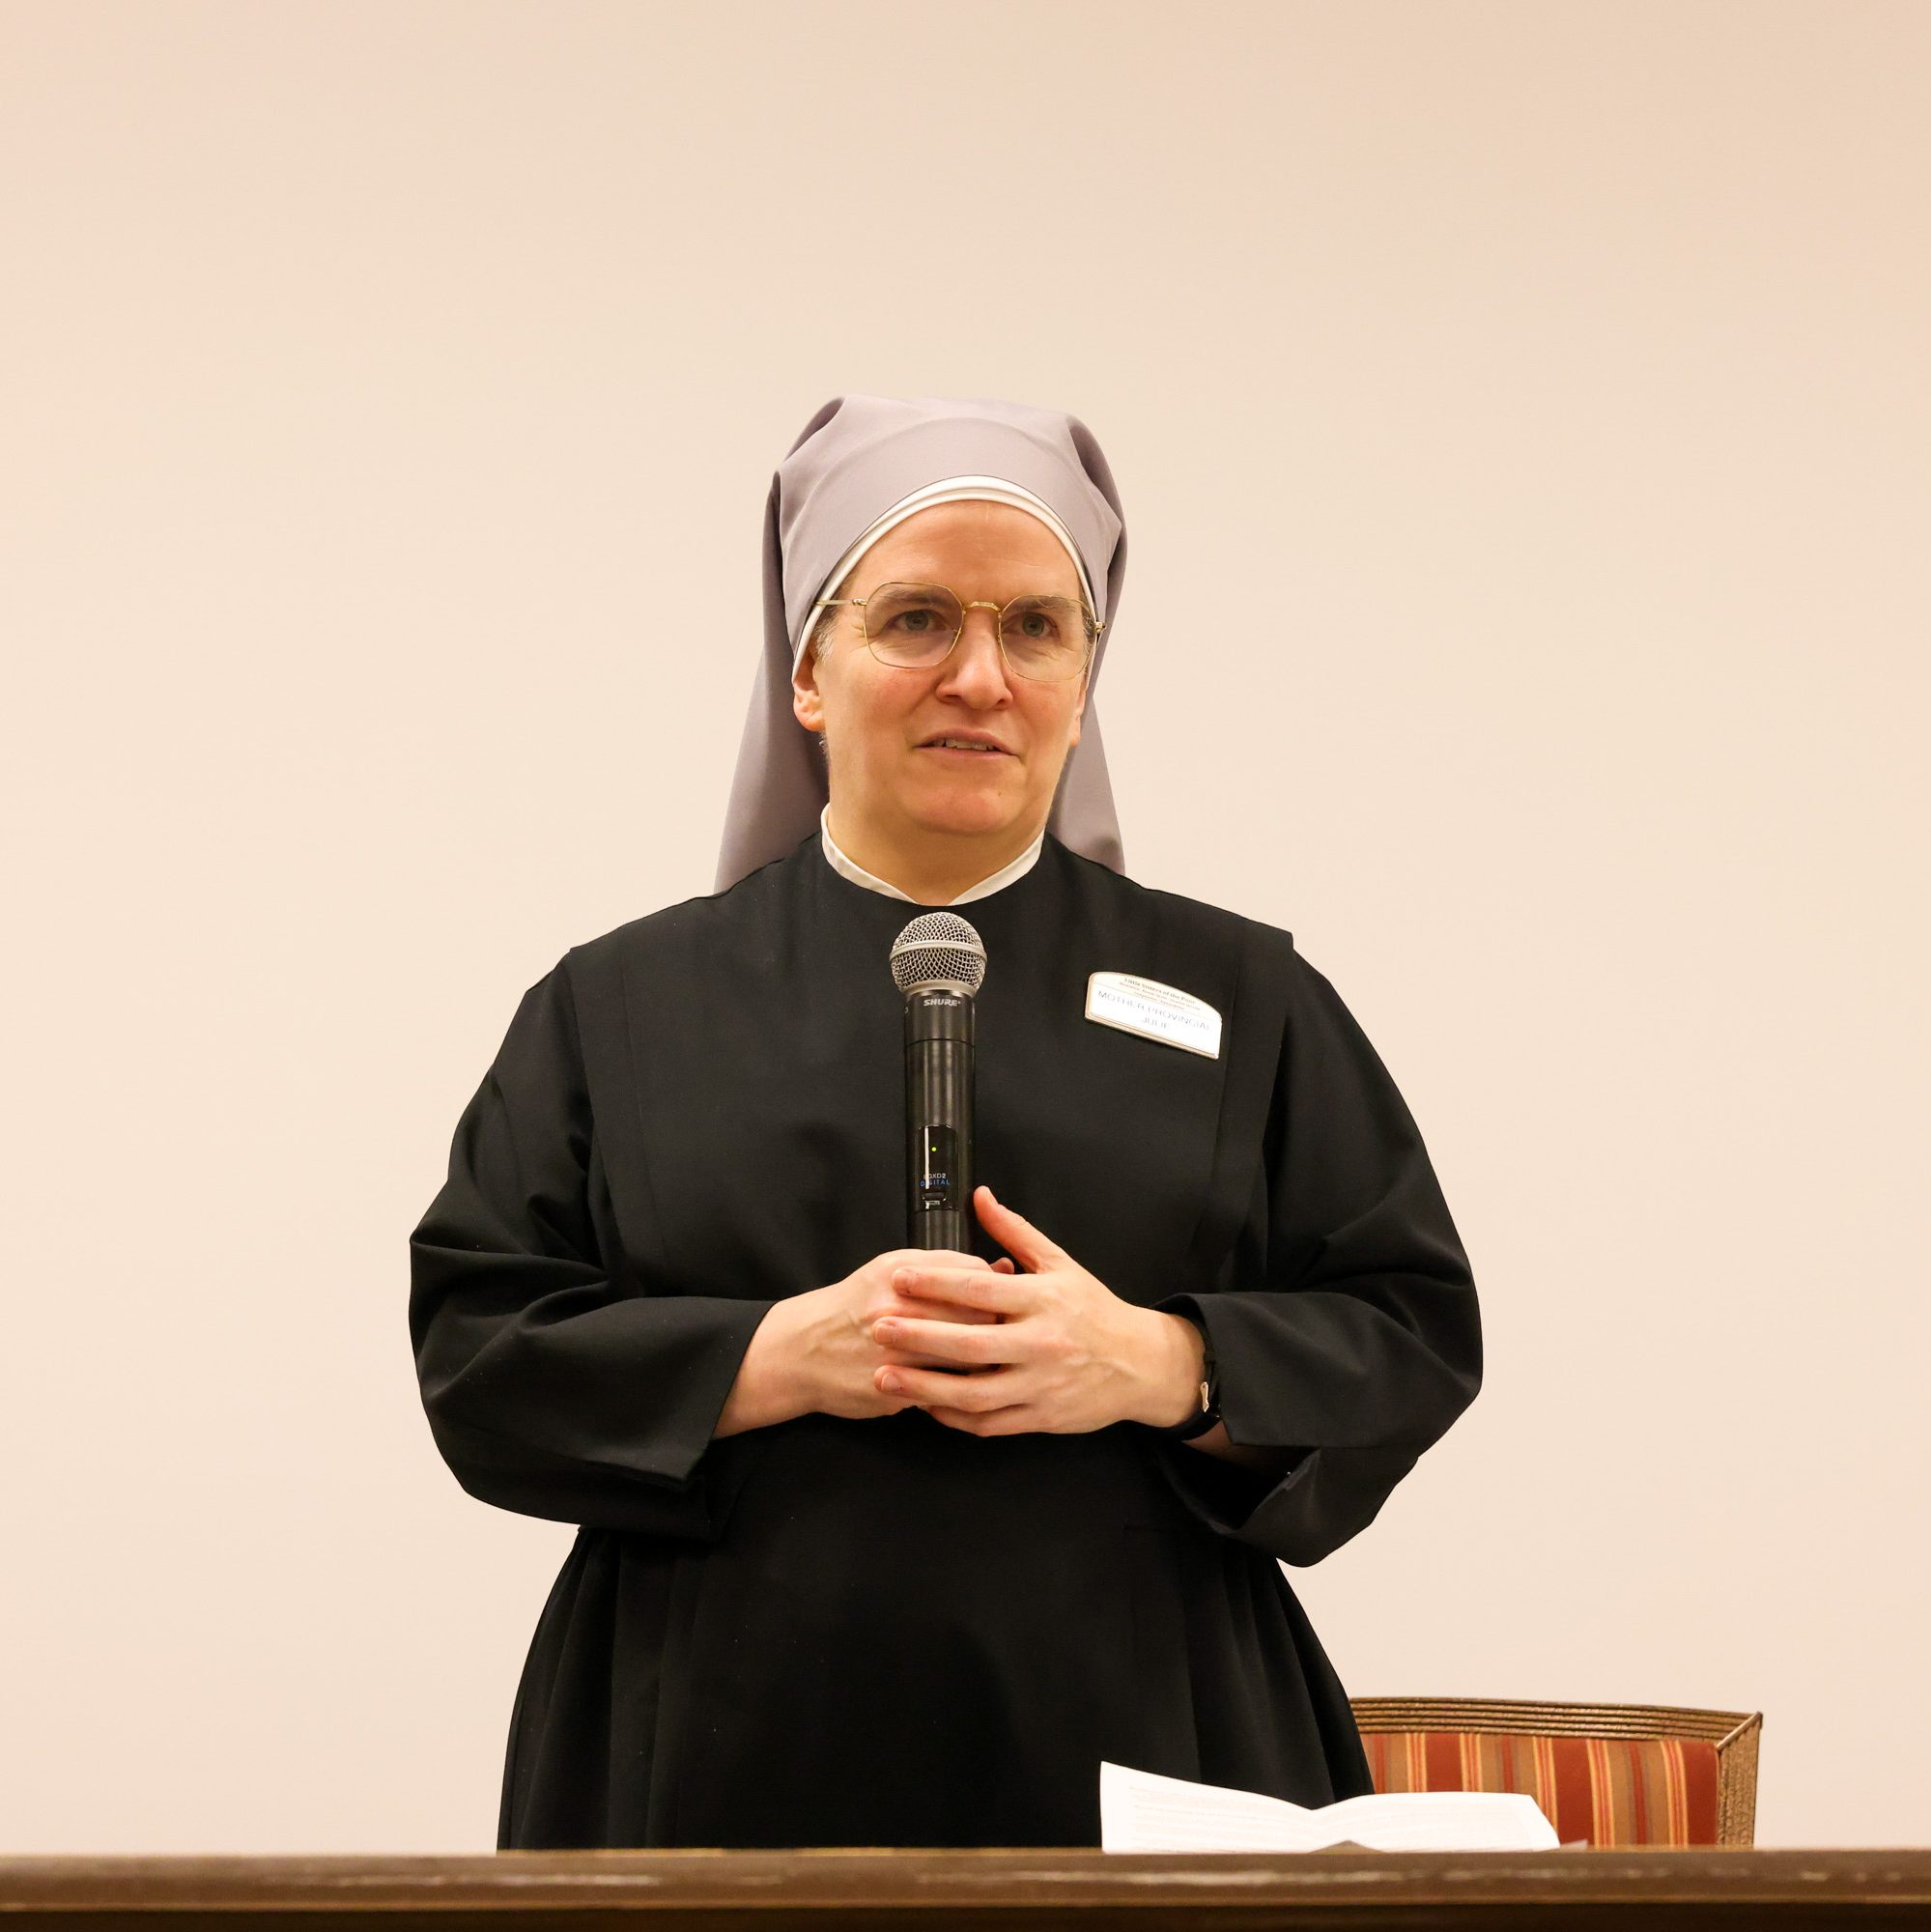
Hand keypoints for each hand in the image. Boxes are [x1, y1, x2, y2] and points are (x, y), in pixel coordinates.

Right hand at [801, 1245, 1015, 1421]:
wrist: (800, 1351)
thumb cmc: (853, 1308)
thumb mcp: (892, 1271)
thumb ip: (945, 1267)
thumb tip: (1004, 1268)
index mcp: (902, 1271)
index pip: (973, 1274)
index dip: (997, 1289)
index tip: (1004, 1299)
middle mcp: (897, 1307)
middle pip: (977, 1315)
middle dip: (999, 1326)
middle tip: (1008, 1334)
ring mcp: (895, 1349)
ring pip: (967, 1356)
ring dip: (985, 1361)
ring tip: (991, 1360)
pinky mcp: (892, 1387)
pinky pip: (945, 1389)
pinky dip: (961, 1388)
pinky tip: (964, 1384)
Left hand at [866, 1186, 1173, 1435]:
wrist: (1139, 1364)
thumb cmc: (1094, 1310)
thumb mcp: (1061, 1263)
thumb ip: (1015, 1232)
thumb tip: (980, 1196)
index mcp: (1044, 1299)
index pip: (981, 1290)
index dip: (936, 1284)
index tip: (899, 1279)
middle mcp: (1042, 1343)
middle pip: (970, 1343)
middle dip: (918, 1336)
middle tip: (877, 1327)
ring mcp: (1041, 1384)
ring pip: (973, 1392)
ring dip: (924, 1387)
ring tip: (884, 1377)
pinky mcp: (1040, 1417)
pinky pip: (989, 1422)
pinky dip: (953, 1416)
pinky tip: (924, 1405)